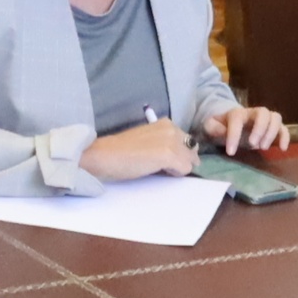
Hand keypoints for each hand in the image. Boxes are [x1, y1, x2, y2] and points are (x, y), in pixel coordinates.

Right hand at [81, 117, 201, 182]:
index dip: (181, 152)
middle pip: (192, 150)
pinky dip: (174, 174)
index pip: (187, 140)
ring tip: (160, 169)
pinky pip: (184, 169)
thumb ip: (164, 143)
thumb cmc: (121, 150)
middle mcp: (172, 128)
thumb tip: (181, 157)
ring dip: (178, 168)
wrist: (105, 154)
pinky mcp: (169, 155)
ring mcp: (172, 141)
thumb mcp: (148, 140)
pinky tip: (159, 171)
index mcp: (166, 123)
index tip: (169, 160)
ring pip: (190, 161)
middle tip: (166, 167)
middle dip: (183, 160)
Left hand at [202, 104, 288, 155]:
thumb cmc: (221, 126)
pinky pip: (284, 128)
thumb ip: (212, 127)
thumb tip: (221, 131)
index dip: (234, 135)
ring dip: (272, 132)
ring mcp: (265, 120)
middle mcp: (253, 113)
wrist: (230, 124)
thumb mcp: (210, 126)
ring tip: (262, 148)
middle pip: (263, 112)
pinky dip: (285, 137)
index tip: (231, 152)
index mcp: (237, 113)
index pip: (237, 119)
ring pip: (275, 117)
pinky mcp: (273, 128)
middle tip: (252, 145)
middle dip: (260, 128)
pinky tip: (283, 149)